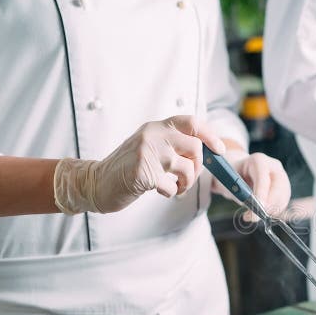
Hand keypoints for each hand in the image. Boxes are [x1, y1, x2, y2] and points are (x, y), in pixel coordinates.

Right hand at [53, 115, 224, 213]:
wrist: (96, 182)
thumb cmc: (128, 168)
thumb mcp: (151, 148)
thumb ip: (174, 145)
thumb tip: (209, 152)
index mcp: (156, 127)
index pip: (191, 122)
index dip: (210, 135)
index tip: (220, 150)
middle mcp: (152, 136)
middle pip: (195, 146)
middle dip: (199, 166)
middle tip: (189, 177)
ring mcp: (147, 153)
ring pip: (187, 167)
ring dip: (186, 182)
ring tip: (176, 187)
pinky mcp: (143, 173)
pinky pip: (171, 185)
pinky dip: (170, 192)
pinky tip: (160, 191)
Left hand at [212, 150, 290, 219]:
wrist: (239, 171)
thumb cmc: (232, 176)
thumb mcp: (229, 182)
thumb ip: (240, 193)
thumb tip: (252, 210)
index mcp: (259, 160)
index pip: (263, 178)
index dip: (261, 194)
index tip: (256, 209)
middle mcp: (274, 167)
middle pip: (278, 188)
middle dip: (267, 205)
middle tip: (252, 217)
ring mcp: (282, 177)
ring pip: (282, 198)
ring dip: (269, 210)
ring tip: (251, 215)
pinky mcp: (284, 188)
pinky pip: (282, 203)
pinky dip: (272, 211)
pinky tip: (259, 212)